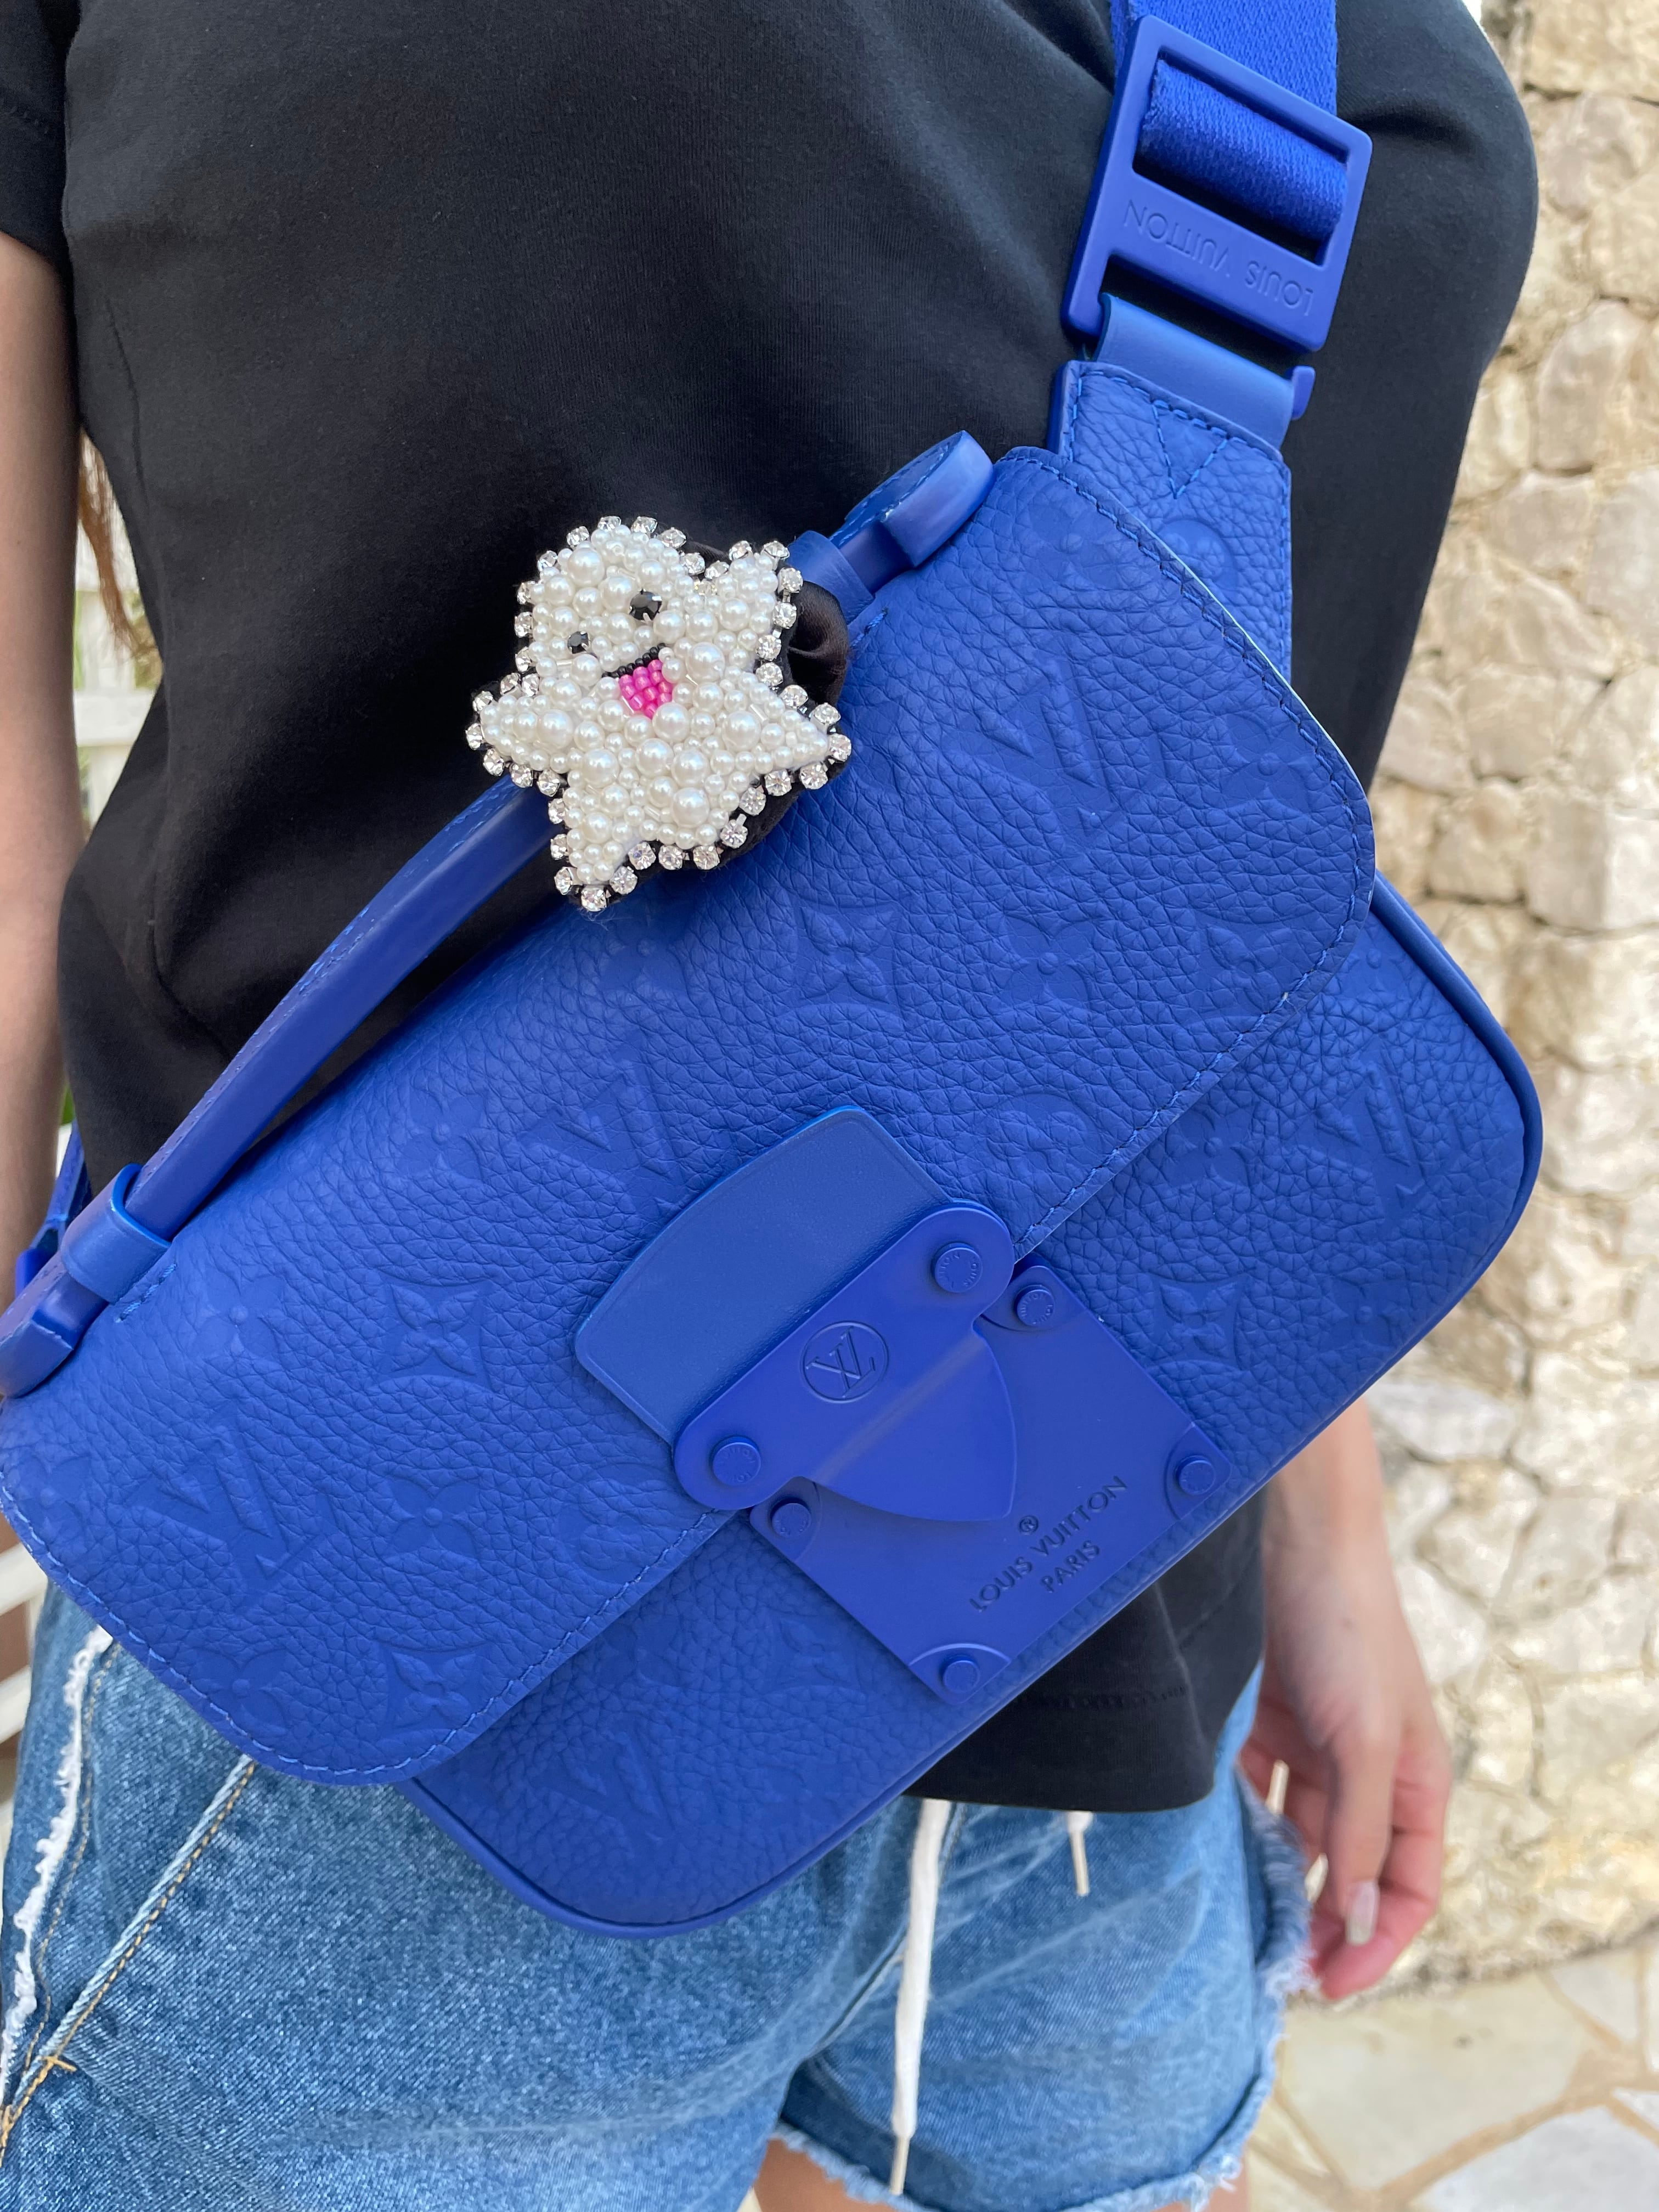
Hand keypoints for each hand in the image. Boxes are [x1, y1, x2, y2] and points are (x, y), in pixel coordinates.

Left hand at [1240, 1402, 1450, 1999]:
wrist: (1290, 1535)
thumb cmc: (1348, 1629)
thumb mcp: (1366, 1738)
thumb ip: (1359, 1828)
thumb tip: (1350, 1918)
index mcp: (1414, 1781)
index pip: (1406, 1889)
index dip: (1375, 1943)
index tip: (1327, 1984)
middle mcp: (1365, 1772)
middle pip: (1344, 1872)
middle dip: (1314, 1923)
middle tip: (1269, 1970)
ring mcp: (1311, 1747)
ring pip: (1289, 1837)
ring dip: (1266, 1879)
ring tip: (1229, 1922)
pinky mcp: (1259, 1723)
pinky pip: (1246, 1792)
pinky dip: (1230, 1822)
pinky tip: (1204, 1849)